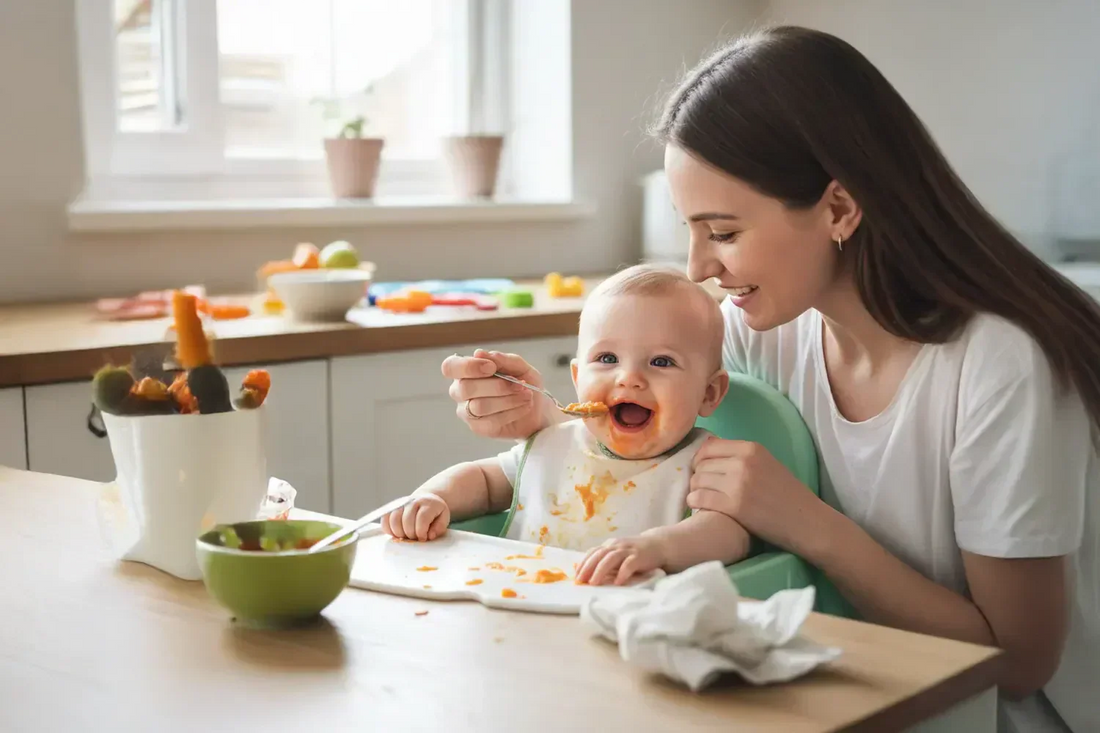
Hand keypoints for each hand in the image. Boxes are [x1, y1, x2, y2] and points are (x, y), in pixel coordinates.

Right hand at [381, 495, 450, 541]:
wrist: (426, 500)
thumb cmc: (435, 513)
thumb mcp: (443, 519)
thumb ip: (439, 528)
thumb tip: (429, 536)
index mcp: (428, 503)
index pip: (421, 519)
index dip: (421, 532)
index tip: (423, 538)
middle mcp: (413, 501)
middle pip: (406, 521)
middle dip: (411, 535)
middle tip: (415, 537)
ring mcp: (401, 503)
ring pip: (394, 520)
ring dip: (399, 533)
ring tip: (407, 536)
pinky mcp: (391, 507)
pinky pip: (384, 519)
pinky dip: (389, 530)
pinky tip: (397, 533)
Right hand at [442, 349, 552, 439]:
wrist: (537, 408)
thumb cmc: (523, 383)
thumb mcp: (519, 367)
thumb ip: (502, 359)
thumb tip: (479, 353)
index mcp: (465, 371)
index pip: (450, 367)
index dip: (467, 366)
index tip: (491, 367)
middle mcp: (460, 391)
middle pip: (466, 388)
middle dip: (497, 386)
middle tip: (520, 384)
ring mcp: (467, 412)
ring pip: (479, 406)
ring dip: (508, 399)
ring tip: (526, 395)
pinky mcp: (479, 428)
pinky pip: (491, 422)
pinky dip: (513, 412)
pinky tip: (524, 406)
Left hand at [575, 536, 664, 585]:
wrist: (659, 545)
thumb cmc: (635, 553)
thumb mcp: (618, 554)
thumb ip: (604, 560)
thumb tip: (585, 570)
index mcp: (610, 545)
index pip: (593, 553)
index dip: (583, 563)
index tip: (576, 576)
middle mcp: (617, 545)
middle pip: (599, 555)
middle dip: (588, 568)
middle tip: (581, 581)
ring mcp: (628, 550)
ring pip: (611, 558)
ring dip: (601, 570)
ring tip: (594, 583)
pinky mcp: (639, 556)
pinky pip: (629, 564)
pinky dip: (622, 573)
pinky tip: (617, 582)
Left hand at [688, 437, 821, 552]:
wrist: (807, 521)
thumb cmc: (787, 495)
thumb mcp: (766, 464)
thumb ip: (741, 457)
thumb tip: (706, 452)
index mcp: (752, 448)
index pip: (708, 446)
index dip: (700, 458)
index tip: (702, 469)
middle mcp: (743, 462)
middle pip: (701, 463)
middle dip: (697, 475)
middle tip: (701, 487)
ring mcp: (738, 484)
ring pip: (697, 480)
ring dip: (695, 489)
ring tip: (701, 497)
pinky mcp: (734, 506)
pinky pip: (700, 498)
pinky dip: (695, 502)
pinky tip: (700, 507)